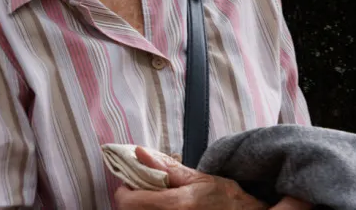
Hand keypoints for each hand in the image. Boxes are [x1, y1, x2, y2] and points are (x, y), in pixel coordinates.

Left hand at [114, 147, 311, 209]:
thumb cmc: (229, 202)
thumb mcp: (201, 180)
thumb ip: (168, 169)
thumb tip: (139, 152)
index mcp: (176, 205)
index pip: (126, 201)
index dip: (126, 190)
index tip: (134, 182)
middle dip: (134, 199)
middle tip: (146, 190)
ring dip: (144, 207)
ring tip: (159, 200)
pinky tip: (166, 207)